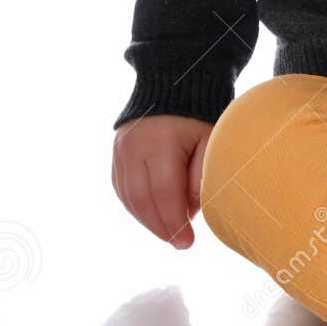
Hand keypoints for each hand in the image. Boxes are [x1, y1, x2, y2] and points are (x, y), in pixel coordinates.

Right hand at [112, 114, 212, 247]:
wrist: (174, 82)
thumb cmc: (200, 113)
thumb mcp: (211, 139)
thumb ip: (202, 175)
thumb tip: (190, 212)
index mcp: (159, 141)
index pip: (164, 193)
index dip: (175, 222)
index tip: (188, 242)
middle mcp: (133, 146)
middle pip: (142, 200)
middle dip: (161, 227)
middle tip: (180, 243)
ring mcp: (120, 148)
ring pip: (129, 197)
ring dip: (148, 220)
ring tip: (169, 233)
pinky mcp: (116, 151)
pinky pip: (122, 187)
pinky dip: (136, 206)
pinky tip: (152, 216)